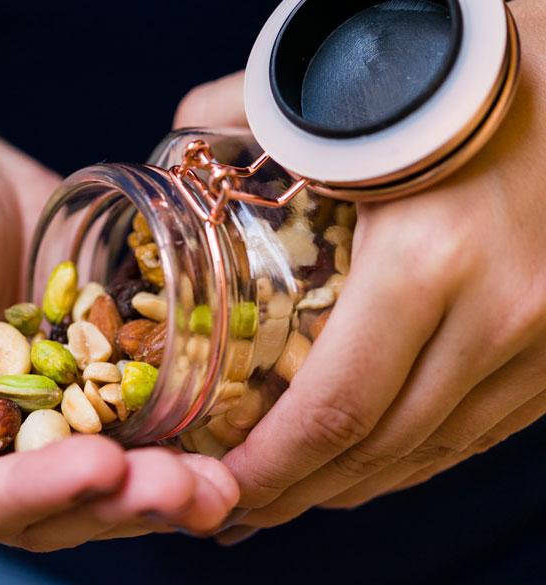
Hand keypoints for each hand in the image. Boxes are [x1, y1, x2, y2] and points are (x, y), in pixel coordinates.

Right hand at [0, 128, 238, 549]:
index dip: (43, 493)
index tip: (100, 467)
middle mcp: (4, 454)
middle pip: (66, 505)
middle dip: (126, 501)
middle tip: (190, 489)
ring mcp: (64, 419)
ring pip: (119, 475)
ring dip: (171, 486)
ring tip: (223, 482)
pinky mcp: (109, 379)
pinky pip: (151, 416)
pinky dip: (192, 432)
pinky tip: (237, 437)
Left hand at [175, 0, 545, 544]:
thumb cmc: (463, 70)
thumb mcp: (352, 96)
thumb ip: (247, 111)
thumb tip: (179, 139)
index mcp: (428, 261)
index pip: (335, 408)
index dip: (272, 468)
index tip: (220, 487)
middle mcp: (500, 314)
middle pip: (383, 447)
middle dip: (301, 491)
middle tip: (239, 507)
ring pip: (437, 450)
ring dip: (357, 484)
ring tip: (293, 496)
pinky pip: (485, 428)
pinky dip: (420, 456)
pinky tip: (373, 462)